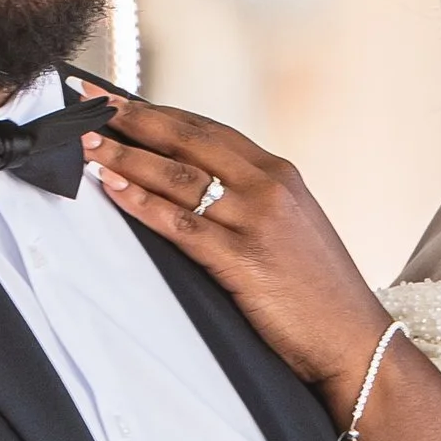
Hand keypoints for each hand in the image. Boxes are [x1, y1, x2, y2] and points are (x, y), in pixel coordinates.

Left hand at [90, 99, 391, 418]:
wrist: (353, 340)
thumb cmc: (319, 292)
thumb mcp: (291, 227)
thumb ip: (250, 200)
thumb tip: (194, 185)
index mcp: (279, 173)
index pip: (207, 129)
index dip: (158, 112)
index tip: (118, 100)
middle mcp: (268, 186)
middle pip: (187, 140)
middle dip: (132, 119)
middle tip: (87, 104)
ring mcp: (255, 221)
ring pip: (177, 176)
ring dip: (125, 156)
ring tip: (86, 145)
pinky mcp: (242, 260)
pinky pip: (180, 223)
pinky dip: (141, 202)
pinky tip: (112, 187)